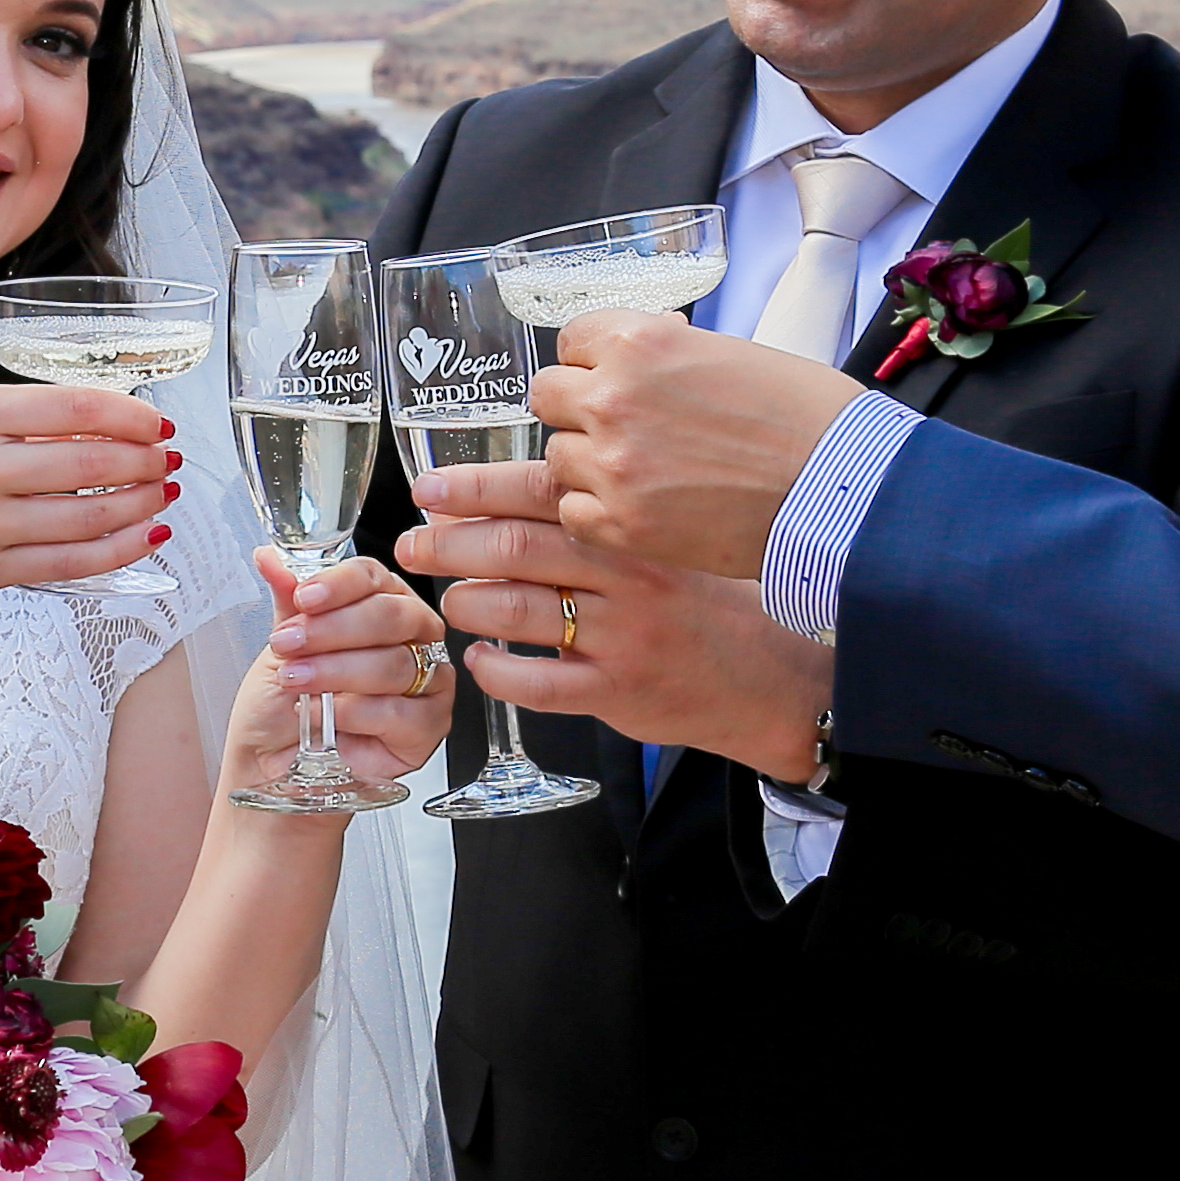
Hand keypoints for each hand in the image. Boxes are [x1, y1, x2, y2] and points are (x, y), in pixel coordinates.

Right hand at [0, 383, 175, 593]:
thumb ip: (25, 415)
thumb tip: (110, 426)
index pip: (80, 409)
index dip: (135, 415)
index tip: (158, 420)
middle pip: (94, 466)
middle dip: (147, 462)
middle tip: (168, 457)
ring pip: (91, 519)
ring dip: (143, 504)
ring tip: (163, 491)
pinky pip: (71, 566)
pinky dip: (120, 550)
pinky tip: (147, 534)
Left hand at [230, 548, 453, 796]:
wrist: (272, 766)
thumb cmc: (282, 706)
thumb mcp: (280, 646)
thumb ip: (287, 601)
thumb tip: (271, 558)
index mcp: (380, 605)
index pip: (373, 578)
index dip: (339, 584)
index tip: (305, 597)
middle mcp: (411, 639)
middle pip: (391, 616)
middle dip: (333, 630)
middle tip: (290, 645)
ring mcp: (426, 683)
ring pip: (396, 664)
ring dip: (337, 671)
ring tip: (297, 682)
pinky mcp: (428, 728)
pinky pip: (403, 712)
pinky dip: (358, 712)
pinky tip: (329, 716)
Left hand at [403, 458, 832, 778]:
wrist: (767, 675)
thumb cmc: (702, 603)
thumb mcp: (660, 545)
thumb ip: (596, 524)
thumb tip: (506, 500)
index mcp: (631, 529)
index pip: (542, 494)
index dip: (476, 489)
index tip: (430, 490)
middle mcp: (626, 576)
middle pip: (517, 549)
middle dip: (451, 544)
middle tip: (413, 545)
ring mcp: (621, 636)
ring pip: (518, 613)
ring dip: (467, 603)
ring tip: (449, 600)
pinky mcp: (617, 691)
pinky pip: (536, 682)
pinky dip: (495, 670)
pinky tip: (481, 661)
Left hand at [533, 310, 863, 582]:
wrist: (841, 488)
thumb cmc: (806, 416)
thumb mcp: (731, 352)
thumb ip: (670, 351)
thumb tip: (648, 344)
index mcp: (640, 343)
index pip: (572, 340)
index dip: (594, 360)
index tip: (610, 375)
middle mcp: (612, 398)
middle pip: (549, 396)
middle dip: (580, 408)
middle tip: (621, 427)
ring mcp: (612, 465)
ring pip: (558, 457)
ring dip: (590, 463)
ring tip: (643, 473)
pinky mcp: (621, 525)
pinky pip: (572, 512)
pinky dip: (598, 512)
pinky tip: (639, 508)